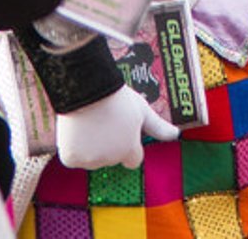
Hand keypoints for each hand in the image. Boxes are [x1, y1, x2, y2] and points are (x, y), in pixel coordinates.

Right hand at [54, 86, 179, 169]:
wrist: (87, 87)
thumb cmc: (116, 98)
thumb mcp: (142, 110)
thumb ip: (158, 127)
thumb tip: (175, 135)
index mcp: (130, 150)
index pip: (133, 159)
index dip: (127, 145)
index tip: (119, 131)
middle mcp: (110, 159)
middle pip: (110, 158)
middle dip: (108, 145)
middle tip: (103, 122)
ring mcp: (90, 160)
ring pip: (91, 159)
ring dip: (90, 147)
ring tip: (90, 123)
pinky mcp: (71, 158)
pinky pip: (73, 158)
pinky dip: (73, 148)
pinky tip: (77, 131)